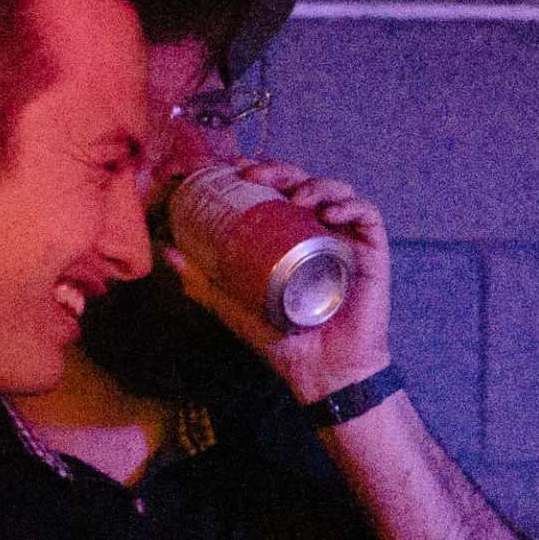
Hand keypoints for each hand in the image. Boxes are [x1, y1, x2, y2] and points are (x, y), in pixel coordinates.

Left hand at [163, 156, 394, 401]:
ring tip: (297, 196)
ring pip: (336, 190)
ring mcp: (346, 239)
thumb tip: (165, 251)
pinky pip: (367, 215)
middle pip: (303, 182)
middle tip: (256, 176)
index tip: (235, 167)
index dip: (260, 171)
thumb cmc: (283, 342)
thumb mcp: (233, 306)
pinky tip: (330, 213)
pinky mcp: (372, 252)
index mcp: (289, 236)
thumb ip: (202, 282)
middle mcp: (318, 231)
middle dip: (280, 169)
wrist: (323, 372)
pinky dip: (350, 205)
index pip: (277, 191)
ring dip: (315, 183)